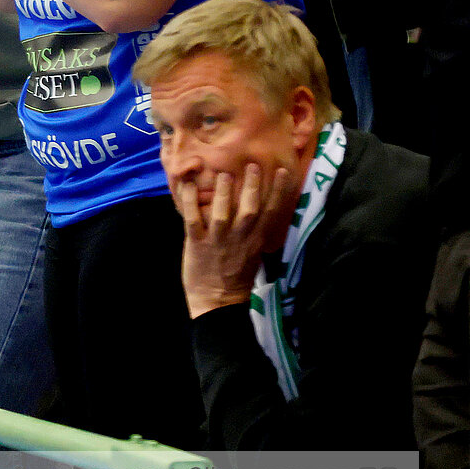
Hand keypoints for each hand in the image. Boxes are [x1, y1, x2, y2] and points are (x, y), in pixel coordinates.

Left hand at [172, 161, 293, 318]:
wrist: (217, 303)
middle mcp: (240, 239)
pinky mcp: (197, 243)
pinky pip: (193, 219)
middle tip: (252, 165)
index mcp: (256, 241)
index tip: (283, 171)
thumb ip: (255, 231)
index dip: (279, 192)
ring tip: (223, 173)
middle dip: (252, 186)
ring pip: (222, 212)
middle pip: (250, 209)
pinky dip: (189, 202)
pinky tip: (186, 185)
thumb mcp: (253, 253)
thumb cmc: (236, 275)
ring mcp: (218, 240)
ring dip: (223, 192)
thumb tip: (259, 205)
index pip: (272, 213)